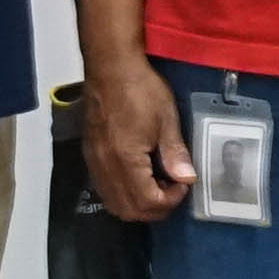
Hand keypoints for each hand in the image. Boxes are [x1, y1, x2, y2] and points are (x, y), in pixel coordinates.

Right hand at [80, 53, 188, 221]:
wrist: (109, 67)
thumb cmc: (141, 89)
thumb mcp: (166, 119)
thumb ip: (175, 153)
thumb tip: (187, 179)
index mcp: (126, 159)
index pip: (147, 202)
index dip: (170, 201)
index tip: (182, 183)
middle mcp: (106, 167)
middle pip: (128, 210)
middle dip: (154, 208)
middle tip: (171, 189)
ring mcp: (95, 162)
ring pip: (114, 203)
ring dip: (137, 204)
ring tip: (156, 184)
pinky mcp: (90, 155)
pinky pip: (105, 189)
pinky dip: (123, 194)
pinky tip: (138, 176)